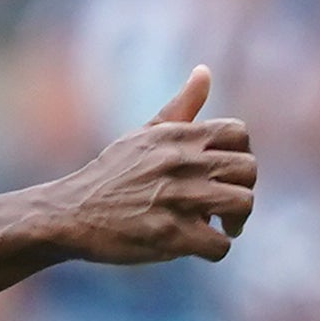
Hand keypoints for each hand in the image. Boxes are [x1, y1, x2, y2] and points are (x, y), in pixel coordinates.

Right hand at [46, 65, 257, 264]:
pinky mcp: (171, 235)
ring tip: (220, 227)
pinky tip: (199, 245)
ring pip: (242, 204)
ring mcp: (178, 199)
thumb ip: (180, 107)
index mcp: (177, 136)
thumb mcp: (144, 134)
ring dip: (235, 221)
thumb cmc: (111, 175)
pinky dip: (215, 248)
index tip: (226, 172)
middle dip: (243, 189)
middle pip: (248, 169)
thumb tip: (205, 71)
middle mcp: (181, 162)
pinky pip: (220, 245)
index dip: (241, 154)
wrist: (71, 213)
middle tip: (226, 205)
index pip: (238, 132)